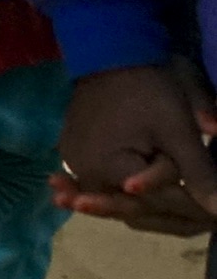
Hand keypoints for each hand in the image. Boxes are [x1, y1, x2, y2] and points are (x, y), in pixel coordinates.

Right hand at [54, 60, 216, 233]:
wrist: (108, 53)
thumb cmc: (146, 87)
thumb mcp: (178, 130)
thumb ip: (199, 174)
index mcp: (108, 169)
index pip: (158, 200)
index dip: (193, 206)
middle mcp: (85, 174)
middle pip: (136, 210)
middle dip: (175, 217)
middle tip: (209, 224)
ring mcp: (76, 165)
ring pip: (119, 202)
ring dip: (150, 213)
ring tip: (182, 223)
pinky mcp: (75, 155)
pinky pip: (104, 186)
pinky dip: (124, 197)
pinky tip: (142, 204)